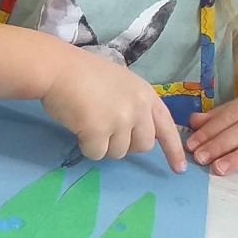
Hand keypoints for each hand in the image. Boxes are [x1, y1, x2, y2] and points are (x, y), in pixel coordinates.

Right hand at [40, 52, 185, 171]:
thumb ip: (134, 106)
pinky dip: (86, 146)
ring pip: (118, 152)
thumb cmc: (84, 74)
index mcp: (146, 95)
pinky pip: (96, 154)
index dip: (173, 150)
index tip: (179, 169)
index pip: (166, 127)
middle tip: (107, 132)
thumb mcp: (121, 85)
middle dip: (126, 145)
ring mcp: (120, 120)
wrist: (58, 69)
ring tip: (89, 122)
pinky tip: (78, 127)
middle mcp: (138, 108)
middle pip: (143, 146)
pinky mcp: (99, 131)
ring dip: (103, 145)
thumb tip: (134, 134)